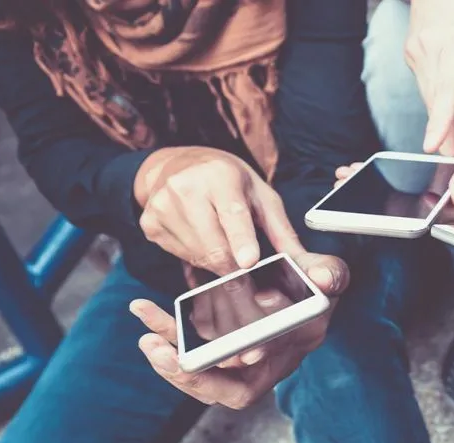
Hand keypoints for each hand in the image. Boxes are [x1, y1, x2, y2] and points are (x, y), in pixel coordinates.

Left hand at [129, 251, 348, 408]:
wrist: (297, 288)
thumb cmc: (314, 284)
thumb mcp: (328, 274)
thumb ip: (329, 273)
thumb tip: (324, 278)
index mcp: (294, 346)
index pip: (273, 366)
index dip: (257, 362)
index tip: (244, 353)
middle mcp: (266, 363)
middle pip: (229, 390)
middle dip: (196, 377)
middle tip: (166, 354)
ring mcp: (238, 362)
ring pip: (203, 378)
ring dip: (171, 363)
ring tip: (149, 339)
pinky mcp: (216, 350)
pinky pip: (188, 357)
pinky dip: (166, 341)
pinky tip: (146, 317)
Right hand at [135, 146, 299, 275]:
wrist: (180, 165)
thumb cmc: (230, 182)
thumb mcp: (262, 197)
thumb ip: (282, 232)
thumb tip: (304, 265)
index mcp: (220, 175)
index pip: (232, 213)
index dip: (241, 240)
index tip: (249, 260)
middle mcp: (186, 187)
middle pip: (214, 246)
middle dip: (235, 265)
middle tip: (245, 263)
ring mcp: (162, 205)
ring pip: (198, 256)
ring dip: (216, 262)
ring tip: (221, 241)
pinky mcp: (149, 223)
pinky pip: (180, 257)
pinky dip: (196, 257)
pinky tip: (200, 237)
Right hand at [405, 0, 453, 154]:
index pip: (446, 89)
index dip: (440, 120)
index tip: (433, 145)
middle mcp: (429, 49)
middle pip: (435, 100)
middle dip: (443, 133)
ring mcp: (415, 52)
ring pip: (428, 96)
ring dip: (439, 119)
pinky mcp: (410, 54)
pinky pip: (423, 85)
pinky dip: (435, 100)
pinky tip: (445, 109)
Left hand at [441, 118, 453, 222]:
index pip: (445, 217)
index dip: (432, 205)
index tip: (427, 189)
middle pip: (438, 213)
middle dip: (431, 195)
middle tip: (438, 173)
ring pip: (438, 203)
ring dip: (435, 187)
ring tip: (445, 168)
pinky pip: (442, 193)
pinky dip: (439, 181)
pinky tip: (445, 169)